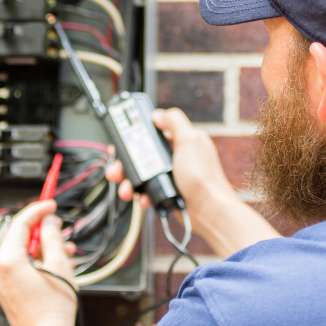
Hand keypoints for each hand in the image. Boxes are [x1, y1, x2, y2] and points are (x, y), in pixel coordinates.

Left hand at [0, 201, 77, 325]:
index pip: (21, 223)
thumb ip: (52, 237)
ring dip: (42, 247)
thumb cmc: (51, 310)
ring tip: (64, 250)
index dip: (38, 210)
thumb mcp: (58, 264)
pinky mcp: (7, 290)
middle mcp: (0, 269)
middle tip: (59, 226)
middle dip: (42, 230)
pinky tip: (55, 264)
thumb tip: (48, 222)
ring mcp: (2, 281)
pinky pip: (20, 266)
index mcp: (8, 260)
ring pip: (22, 252)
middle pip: (20, 237)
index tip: (50, 204)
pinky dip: (36, 261)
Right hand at [105, 107, 233, 215]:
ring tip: (125, 187)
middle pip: (141, 153)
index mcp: (181, 140)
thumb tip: (159, 114)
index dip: (136, 133)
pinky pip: (146, 189)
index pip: (154, 131)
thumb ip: (175, 123)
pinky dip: (140, 193)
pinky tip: (142, 197)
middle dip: (126, 161)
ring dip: (129, 180)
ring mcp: (169, 174)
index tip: (121, 138)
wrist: (208, 211)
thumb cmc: (204, 177)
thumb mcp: (189, 141)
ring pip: (140, 173)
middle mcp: (175, 156)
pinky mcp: (165, 190)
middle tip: (116, 167)